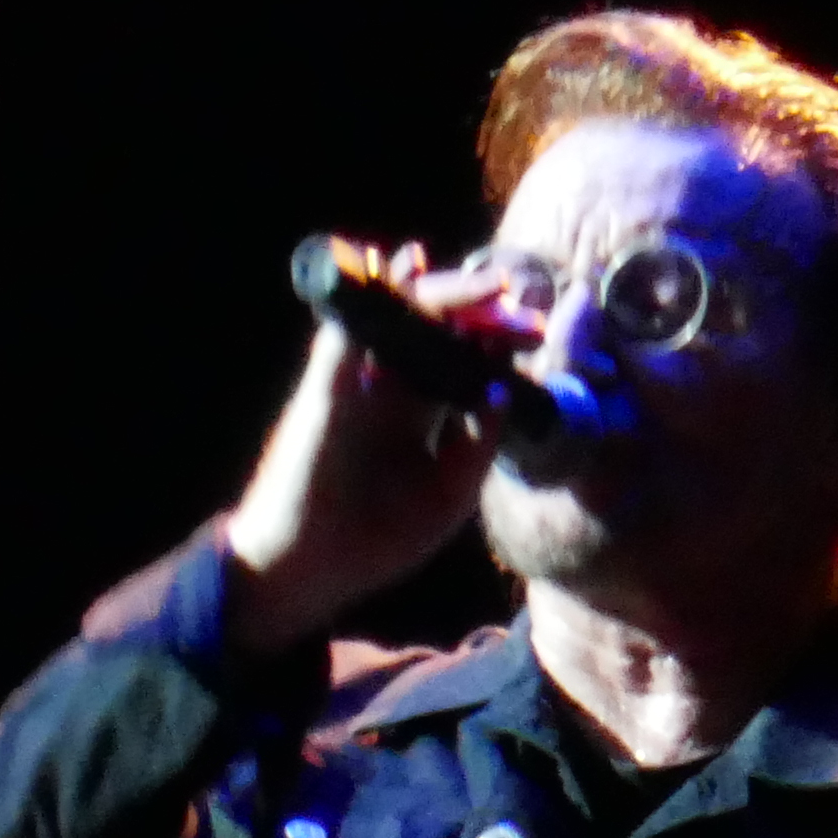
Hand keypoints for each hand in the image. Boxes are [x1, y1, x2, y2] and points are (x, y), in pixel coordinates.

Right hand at [209, 238, 530, 649]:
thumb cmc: (372, 541)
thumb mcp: (448, 496)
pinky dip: (374, 297)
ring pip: (400, 322)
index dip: (495, 344)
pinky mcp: (328, 388)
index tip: (532, 330)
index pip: (462, 366)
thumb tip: (504, 388)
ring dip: (442, 294)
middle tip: (517, 301)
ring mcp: (357, 387)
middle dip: (479, 315)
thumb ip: (479, 445)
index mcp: (418, 418)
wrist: (305, 568)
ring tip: (485, 282)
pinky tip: (401, 268)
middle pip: (437, 336)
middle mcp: (389, 395)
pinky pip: (351, 331)